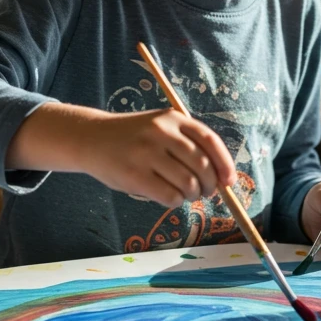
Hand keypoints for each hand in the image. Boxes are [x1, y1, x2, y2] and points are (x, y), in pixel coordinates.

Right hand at [79, 108, 236, 206]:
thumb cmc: (133, 138)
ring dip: (192, 194)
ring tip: (185, 194)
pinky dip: (175, 201)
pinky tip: (169, 197)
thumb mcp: (161, 128)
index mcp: (173, 118)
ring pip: (187, 183)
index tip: (228, 180)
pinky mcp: (134, 175)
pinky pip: (169, 196)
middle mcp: (161, 132)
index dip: (224, 164)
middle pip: (202, 165)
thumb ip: (187, 145)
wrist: (91, 139)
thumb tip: (220, 178)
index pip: (210, 141)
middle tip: (204, 192)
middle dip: (209, 185)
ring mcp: (147, 153)